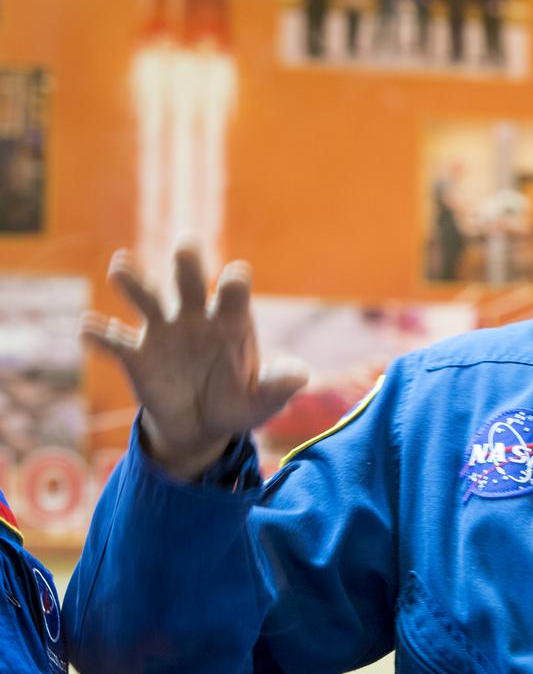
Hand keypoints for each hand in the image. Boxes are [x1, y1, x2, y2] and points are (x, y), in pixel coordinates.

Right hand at [81, 245, 308, 478]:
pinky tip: (89, 328)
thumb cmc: (237, 403)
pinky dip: (100, 334)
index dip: (233, 283)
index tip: (233, 280)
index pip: (233, 291)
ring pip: (147, 297)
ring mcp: (163, 331)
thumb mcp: (262, 401)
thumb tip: (301, 375)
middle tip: (185, 247)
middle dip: (187, 262)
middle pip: (188, 279)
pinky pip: (115, 341)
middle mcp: (194, 315)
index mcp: (230, 319)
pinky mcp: (136, 355)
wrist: (201, 426)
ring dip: (135, 282)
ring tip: (121, 267)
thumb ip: (279, 386)